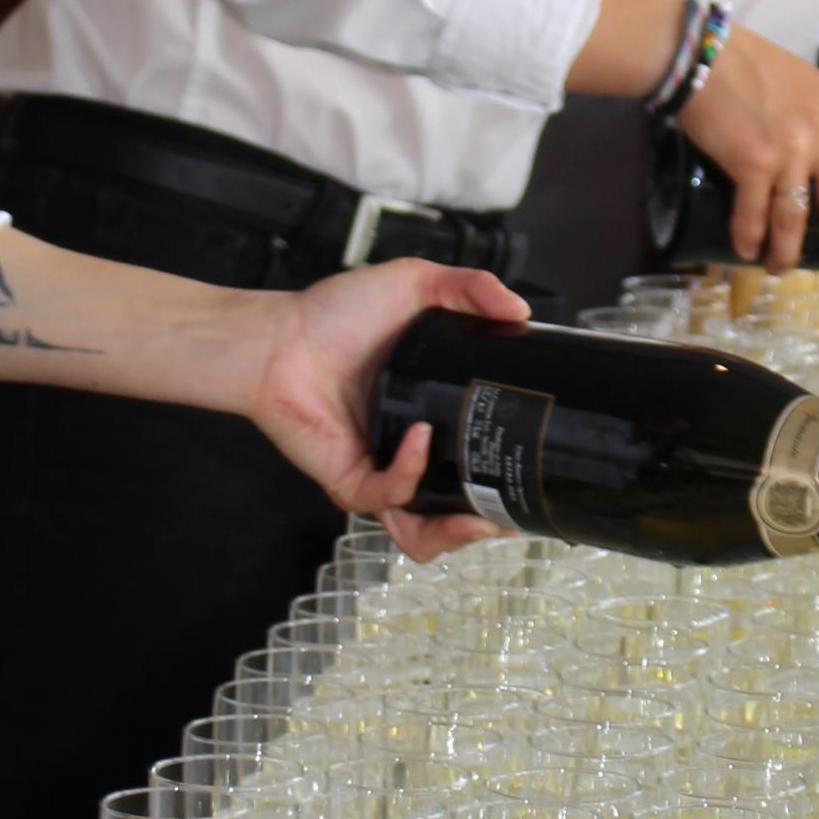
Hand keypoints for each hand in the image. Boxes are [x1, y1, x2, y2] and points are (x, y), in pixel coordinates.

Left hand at [247, 259, 528, 558]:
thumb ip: (470, 287)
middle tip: (515, 511)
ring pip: (420, 532)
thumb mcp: (414, 286)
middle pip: (455, 514)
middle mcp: (406, 455)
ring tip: (480, 516)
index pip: (477, 464)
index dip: (508, 476)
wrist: (276, 336)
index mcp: (430, 420)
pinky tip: (422, 436)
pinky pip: (389, 495)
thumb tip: (518, 310)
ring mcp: (378, 472)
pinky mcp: (348, 480)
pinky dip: (412, 470)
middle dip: (490, 525)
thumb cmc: (332, 316)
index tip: (541, 465)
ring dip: (455, 531)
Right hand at [684, 26, 818, 271]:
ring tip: (779, 267)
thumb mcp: (808, 86)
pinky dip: (749, 239)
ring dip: (786, 253)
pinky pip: (755, 216)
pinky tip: (745, 250)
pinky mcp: (752, 162)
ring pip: (796, 221)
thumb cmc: (751, 66)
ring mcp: (790, 151)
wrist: (705, 55)